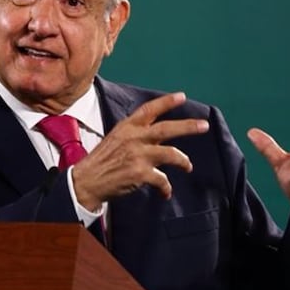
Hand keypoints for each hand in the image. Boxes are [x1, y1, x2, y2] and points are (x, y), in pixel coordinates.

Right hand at [72, 92, 209, 210]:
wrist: (86, 181)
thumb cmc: (100, 162)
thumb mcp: (114, 140)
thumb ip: (133, 135)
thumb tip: (154, 136)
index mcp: (126, 127)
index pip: (149, 109)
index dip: (166, 102)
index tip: (181, 96)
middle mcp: (134, 138)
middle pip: (167, 128)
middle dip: (188, 126)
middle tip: (204, 125)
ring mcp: (138, 155)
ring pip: (172, 154)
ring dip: (184, 161)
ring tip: (188, 166)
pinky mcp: (140, 173)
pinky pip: (163, 179)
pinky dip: (166, 188)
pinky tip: (165, 192)